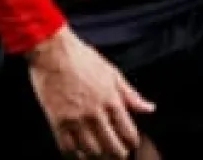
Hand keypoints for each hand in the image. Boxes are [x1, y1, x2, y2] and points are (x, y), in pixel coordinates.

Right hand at [27, 26, 154, 158]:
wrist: (53, 53)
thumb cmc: (84, 59)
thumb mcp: (113, 73)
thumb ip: (131, 95)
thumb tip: (149, 108)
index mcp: (112, 101)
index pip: (128, 132)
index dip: (132, 143)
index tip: (132, 145)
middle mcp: (95, 114)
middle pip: (111, 147)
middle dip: (118, 155)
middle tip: (119, 155)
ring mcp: (76, 120)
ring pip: (91, 151)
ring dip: (99, 157)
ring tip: (102, 157)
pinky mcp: (57, 123)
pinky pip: (68, 148)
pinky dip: (76, 155)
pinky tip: (80, 155)